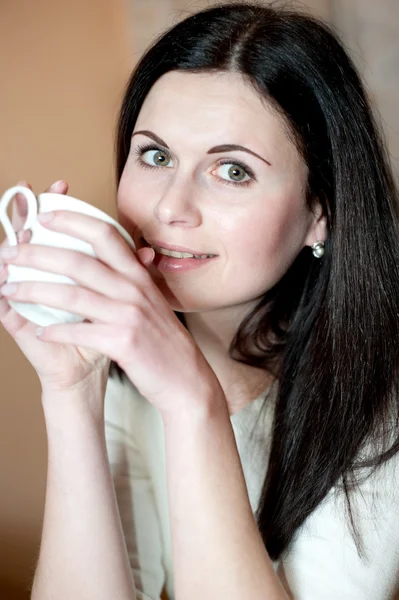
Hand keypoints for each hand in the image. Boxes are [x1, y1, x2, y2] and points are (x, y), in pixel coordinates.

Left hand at [0, 185, 221, 412]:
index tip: (44, 216)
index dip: (73, 221)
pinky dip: (55, 331)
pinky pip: (79, 332)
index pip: (105, 235)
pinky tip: (39, 332)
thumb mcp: (152, 300)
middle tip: (10, 252)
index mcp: (138, 275)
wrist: (186, 378)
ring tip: (9, 289)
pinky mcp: (123, 342)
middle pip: (79, 261)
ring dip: (34, 291)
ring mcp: (129, 315)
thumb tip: (123, 254)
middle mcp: (134, 289)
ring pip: (72, 295)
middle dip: (38, 254)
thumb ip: (134, 276)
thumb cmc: (163, 340)